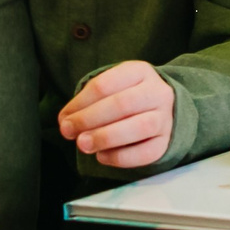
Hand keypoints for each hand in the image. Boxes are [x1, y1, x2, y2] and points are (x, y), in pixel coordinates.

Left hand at [58, 61, 174, 168]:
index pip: (105, 85)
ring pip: (139, 127)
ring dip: (105, 137)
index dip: (80, 103)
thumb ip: (90, 102)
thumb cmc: (128, 97)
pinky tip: (102, 156)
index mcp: (140, 72)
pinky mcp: (166, 142)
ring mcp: (165, 118)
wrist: (164, 108)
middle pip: (122, 104)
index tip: (64, 118)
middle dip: (89, 119)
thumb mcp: (112, 87)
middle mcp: (157, 92)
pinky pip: (146, 153)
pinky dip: (120, 158)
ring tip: (83, 145)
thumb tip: (67, 122)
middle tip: (68, 131)